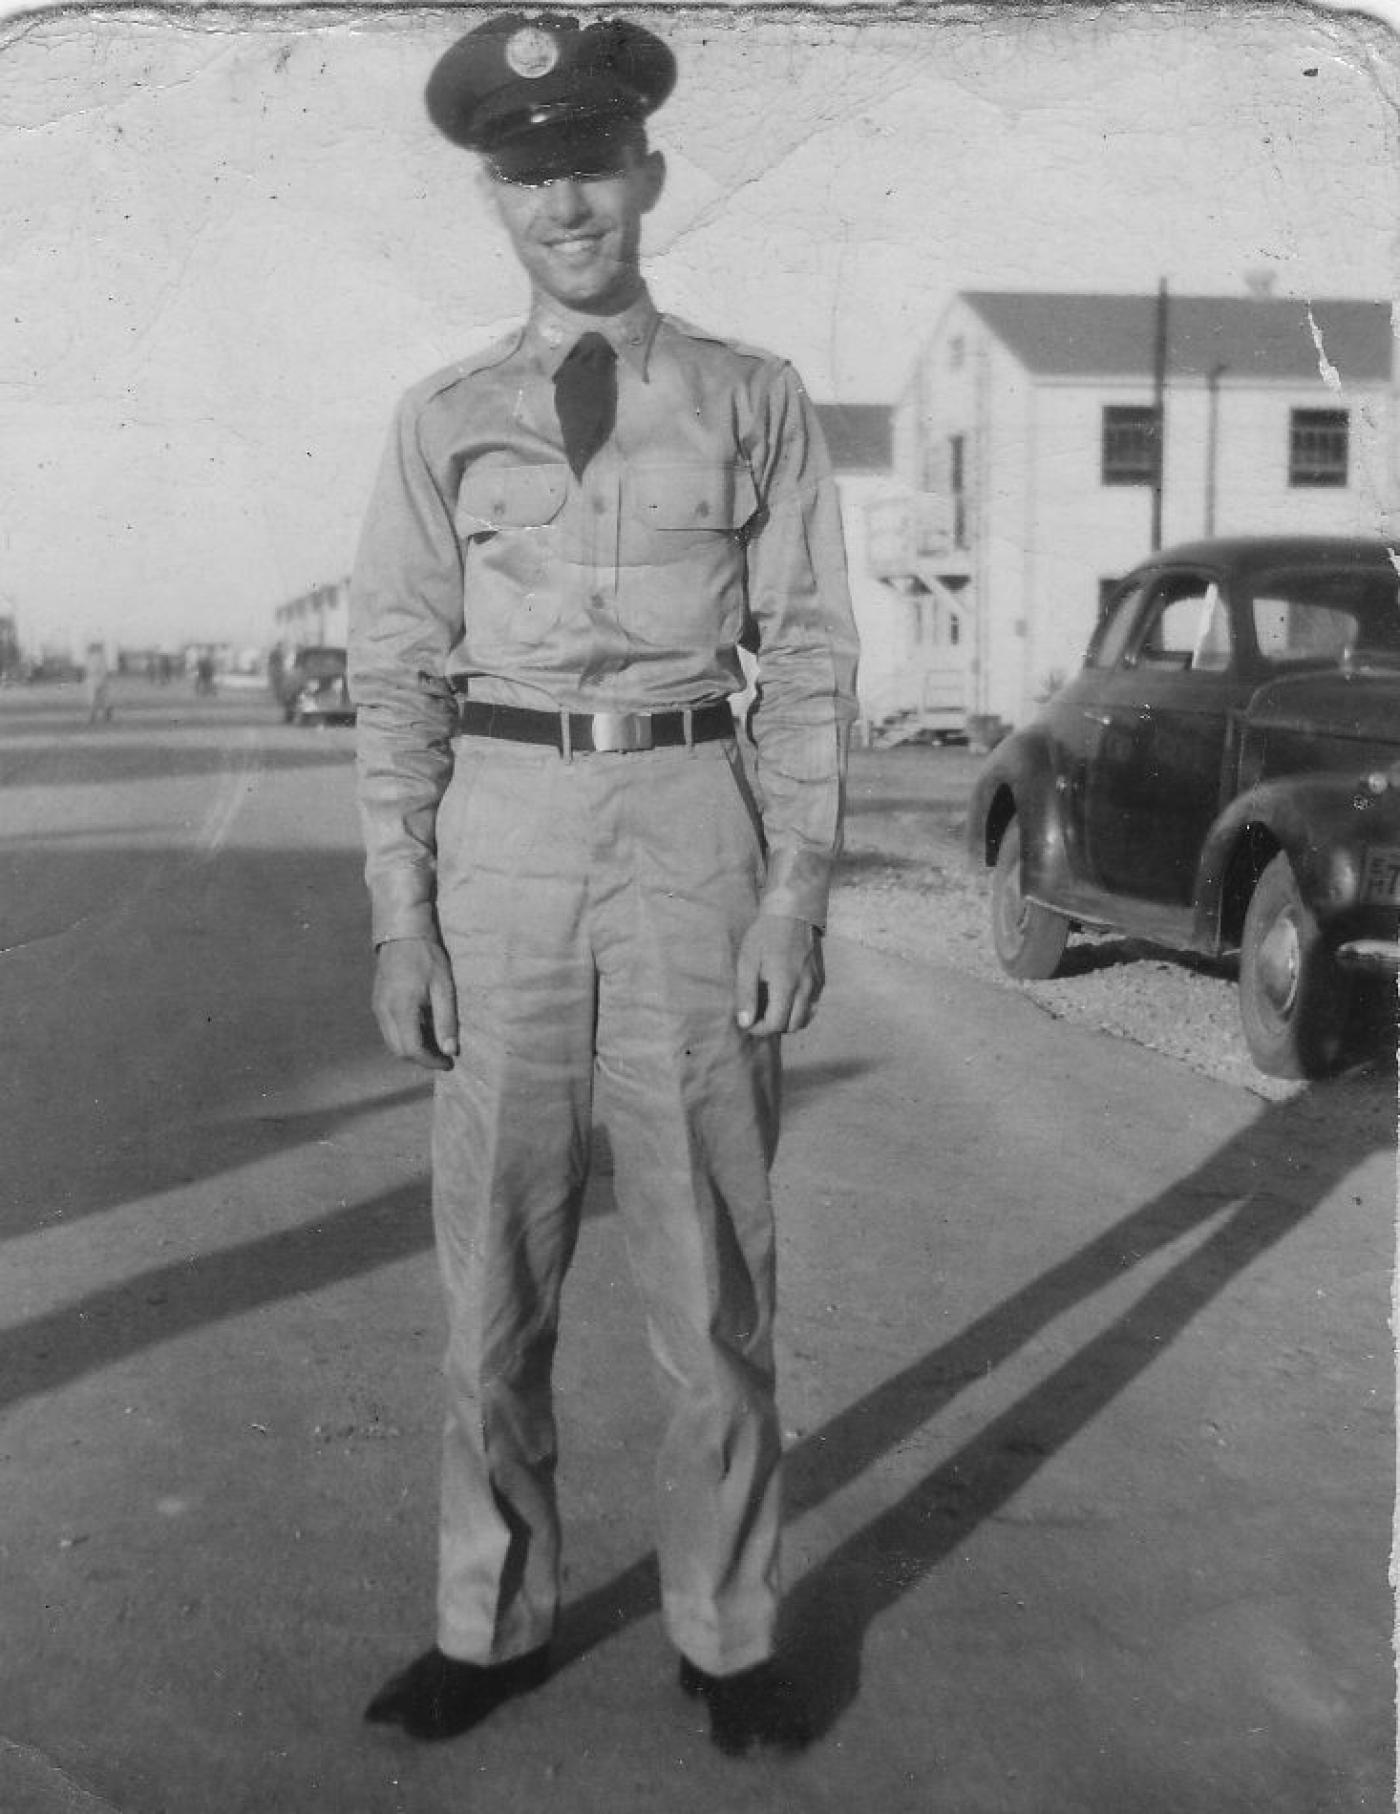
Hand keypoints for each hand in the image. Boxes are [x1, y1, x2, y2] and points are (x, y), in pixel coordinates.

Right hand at [372, 936, 458, 1070]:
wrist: (402, 933)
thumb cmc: (427, 957)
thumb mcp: (443, 987)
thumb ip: (446, 1021)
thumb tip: (451, 1051)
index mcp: (401, 1008)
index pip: (412, 1049)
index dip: (431, 1062)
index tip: (449, 1063)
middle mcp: (384, 1011)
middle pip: (400, 1051)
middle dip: (422, 1059)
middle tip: (444, 1057)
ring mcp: (377, 1007)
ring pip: (392, 1042)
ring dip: (413, 1049)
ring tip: (436, 1044)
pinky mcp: (377, 1003)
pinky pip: (389, 1030)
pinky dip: (405, 1037)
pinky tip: (423, 1029)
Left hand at [734, 914, 824, 1036]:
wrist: (792, 912)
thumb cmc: (765, 935)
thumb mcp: (748, 962)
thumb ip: (746, 994)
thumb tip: (744, 1022)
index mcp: (785, 985)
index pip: (775, 1023)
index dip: (759, 1029)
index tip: (748, 1022)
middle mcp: (805, 988)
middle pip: (792, 1026)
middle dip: (774, 1027)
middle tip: (758, 1016)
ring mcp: (816, 984)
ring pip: (806, 1019)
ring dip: (788, 1021)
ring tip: (772, 1009)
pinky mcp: (820, 979)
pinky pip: (813, 1006)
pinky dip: (800, 1010)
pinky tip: (786, 999)